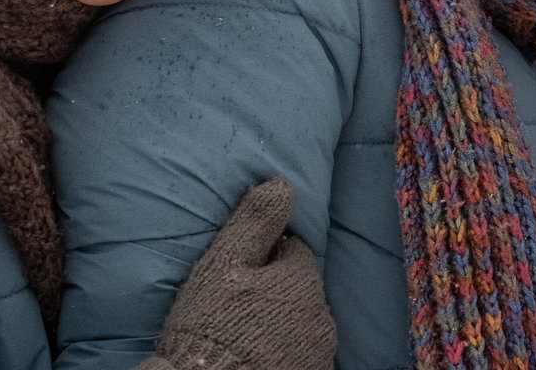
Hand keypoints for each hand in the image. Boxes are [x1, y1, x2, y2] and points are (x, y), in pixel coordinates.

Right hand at [138, 176, 335, 369]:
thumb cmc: (213, 325)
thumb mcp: (224, 266)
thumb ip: (254, 224)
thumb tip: (282, 182)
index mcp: (303, 278)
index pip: (293, 253)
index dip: (266, 260)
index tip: (241, 276)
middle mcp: (322, 312)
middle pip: (300, 290)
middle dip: (276, 292)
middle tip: (239, 307)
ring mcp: (321, 348)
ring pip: (302, 322)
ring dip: (282, 323)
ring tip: (246, 335)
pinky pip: (302, 352)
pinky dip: (285, 351)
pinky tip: (258, 356)